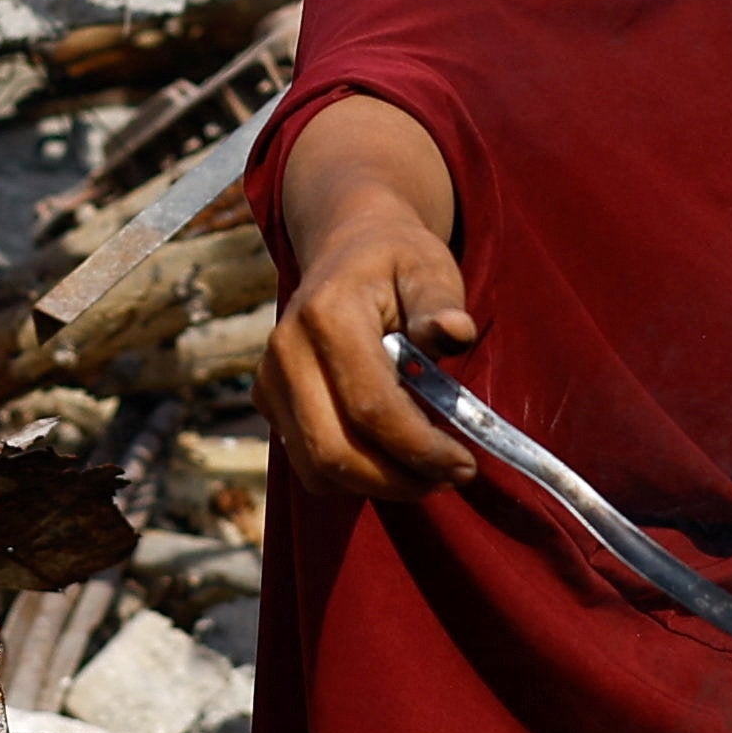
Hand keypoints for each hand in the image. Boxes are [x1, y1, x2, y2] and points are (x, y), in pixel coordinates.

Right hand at [257, 99, 481, 498]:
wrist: (347, 247)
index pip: (370, 406)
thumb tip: (455, 332)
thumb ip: (440, 303)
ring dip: (375, 485)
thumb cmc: (396, 261)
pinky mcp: (267, 400)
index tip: (464, 465)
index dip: (419, 448)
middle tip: (449, 477)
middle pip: (335, 450)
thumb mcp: (430, 268)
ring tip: (425, 473)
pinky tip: (391, 458)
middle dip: (397, 480)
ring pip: (316, 468)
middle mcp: (285, 351)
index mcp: (326, 315)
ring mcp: (269, 379)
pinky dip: (351, 476)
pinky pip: (306, 462)